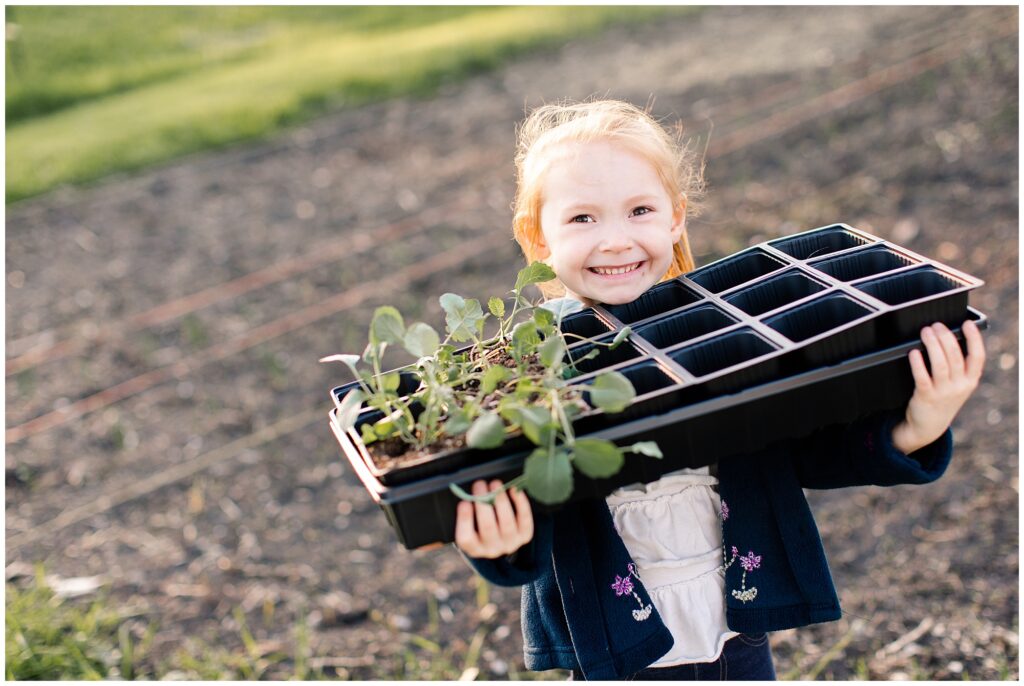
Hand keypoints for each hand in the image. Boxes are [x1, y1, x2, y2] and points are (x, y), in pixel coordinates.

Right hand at [454, 479, 533, 558]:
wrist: (503, 537)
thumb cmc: (482, 526)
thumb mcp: (471, 524)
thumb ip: (468, 512)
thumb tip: (469, 492)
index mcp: (474, 548)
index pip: (466, 539)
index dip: (464, 520)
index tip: (464, 502)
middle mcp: (492, 549)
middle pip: (487, 527)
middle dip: (483, 502)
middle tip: (479, 484)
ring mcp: (510, 543)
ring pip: (506, 522)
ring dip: (500, 500)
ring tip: (495, 484)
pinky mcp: (524, 536)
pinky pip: (524, 519)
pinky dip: (520, 503)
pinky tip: (514, 490)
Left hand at [891, 319, 985, 453]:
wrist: (928, 426)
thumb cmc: (942, 398)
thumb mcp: (957, 385)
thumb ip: (958, 367)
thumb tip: (949, 337)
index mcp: (970, 381)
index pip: (978, 357)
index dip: (974, 339)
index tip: (967, 323)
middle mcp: (959, 386)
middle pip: (955, 356)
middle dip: (946, 337)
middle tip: (936, 325)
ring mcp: (943, 392)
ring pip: (940, 364)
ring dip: (932, 345)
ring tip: (926, 332)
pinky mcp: (926, 397)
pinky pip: (922, 377)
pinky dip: (918, 363)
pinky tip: (914, 352)